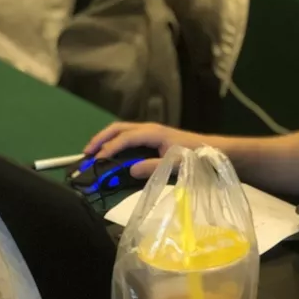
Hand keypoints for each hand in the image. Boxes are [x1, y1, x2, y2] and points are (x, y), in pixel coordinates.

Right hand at [82, 122, 207, 178]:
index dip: (109, 148)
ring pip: (121, 131)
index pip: (125, 138)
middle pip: (118, 128)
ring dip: (105, 140)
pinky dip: (115, 143)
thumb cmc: (195, 156)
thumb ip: (153, 167)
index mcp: (153, 133)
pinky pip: (128, 137)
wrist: (212, 151)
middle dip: (100, 139)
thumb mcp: (176, 164)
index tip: (96, 161)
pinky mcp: (151, 138)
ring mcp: (150, 132)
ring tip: (92, 153)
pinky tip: (109, 155)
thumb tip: (130, 170)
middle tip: (85, 153)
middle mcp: (149, 129)